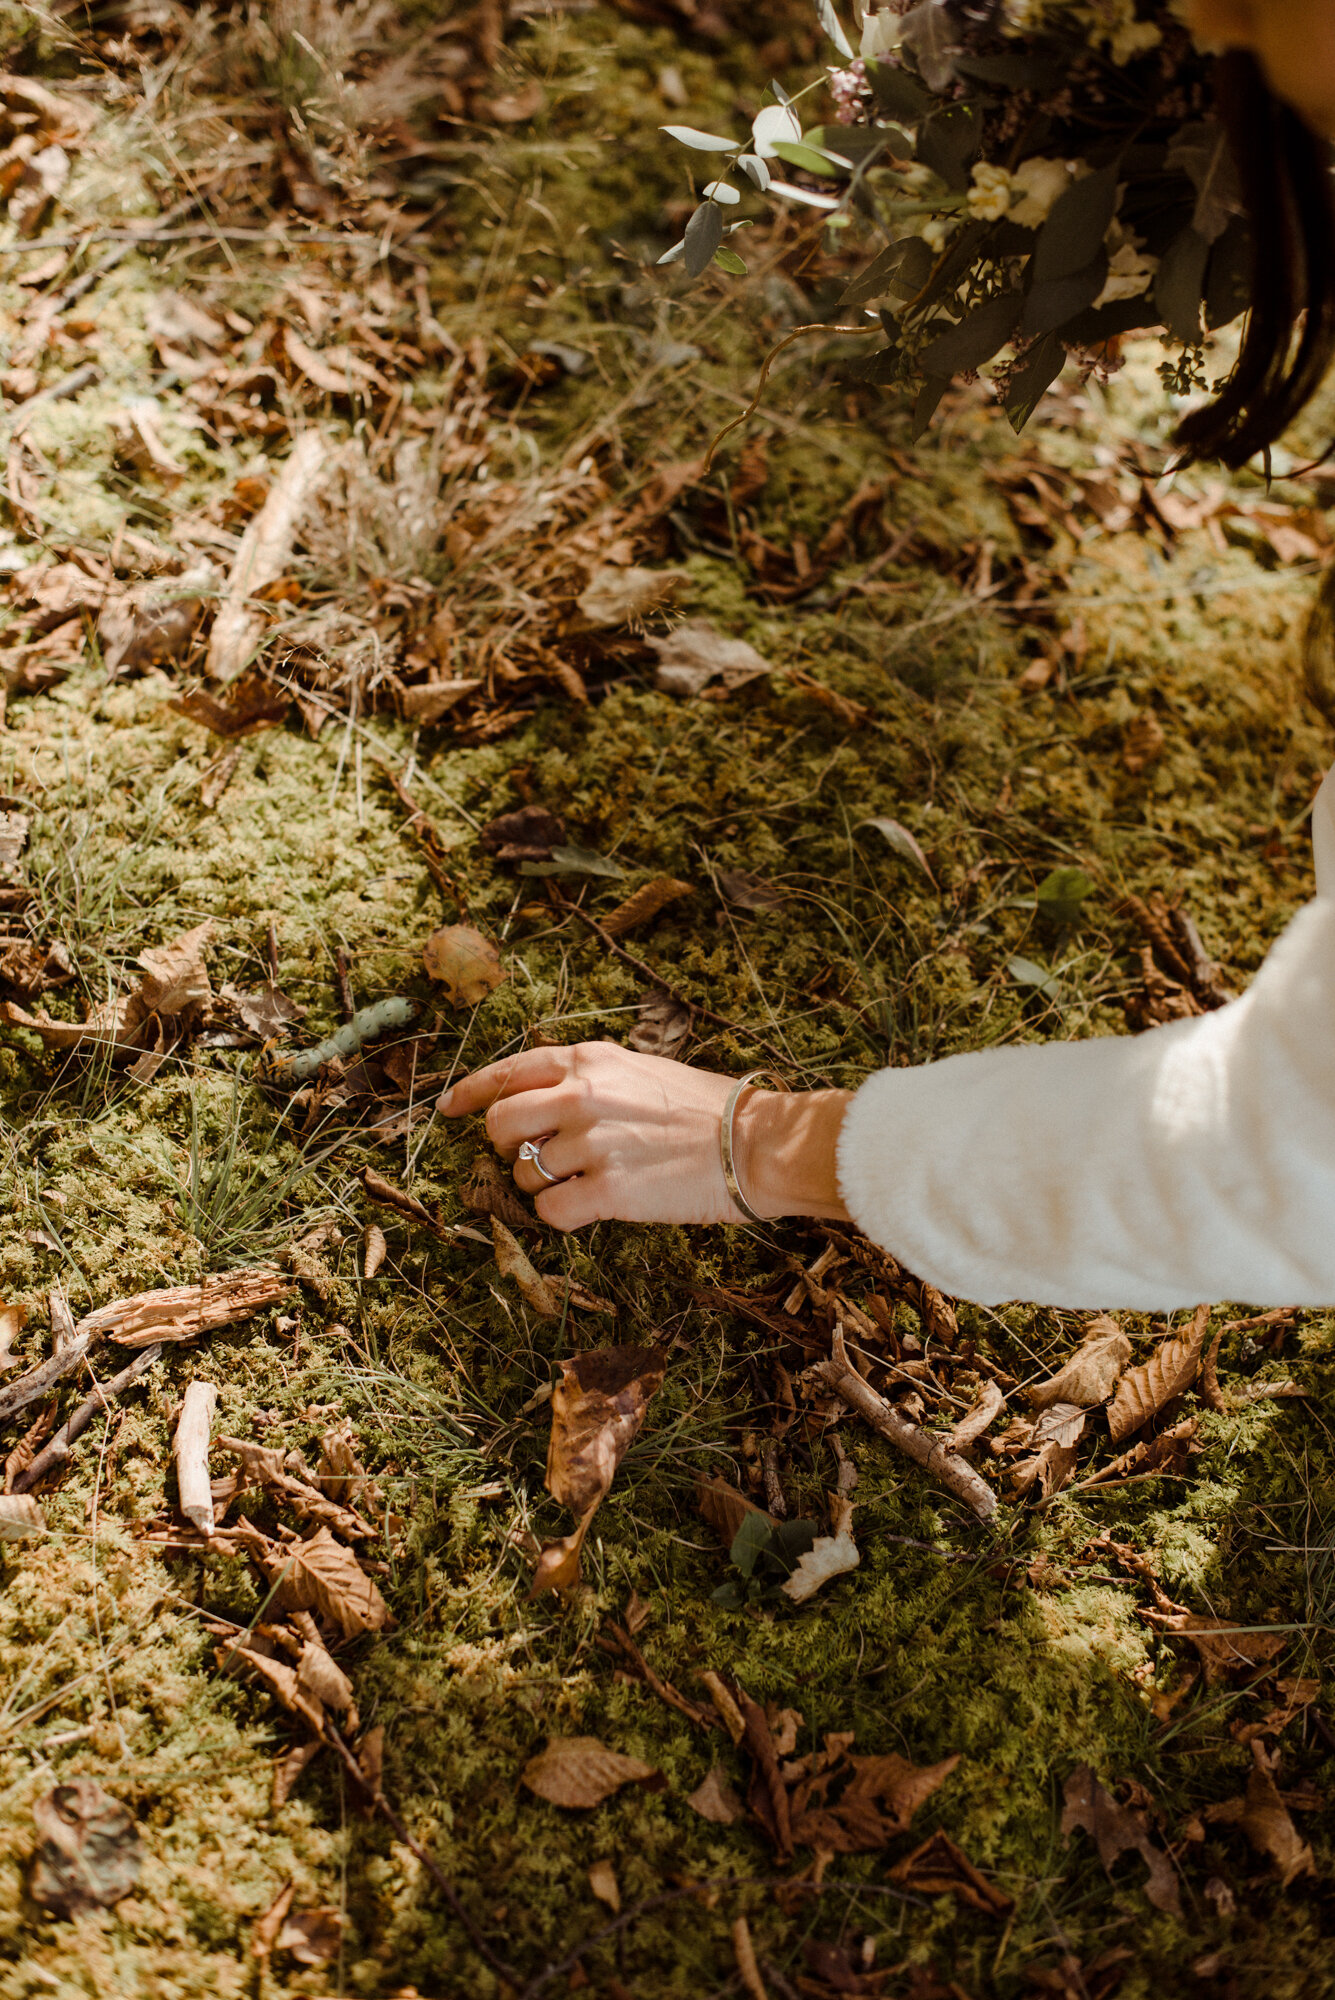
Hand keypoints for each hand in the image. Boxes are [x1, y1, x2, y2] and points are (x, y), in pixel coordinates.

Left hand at [437, 1041, 852, 1231]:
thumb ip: (586, 1078)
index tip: (450, 1110)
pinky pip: (549, 1214)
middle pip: (500, 1127)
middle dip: (509, 1149)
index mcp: (588, 1061)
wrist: (753, 1143)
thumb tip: (539, 1102)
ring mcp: (591, 1145)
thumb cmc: (705, 1108)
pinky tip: (591, 1208)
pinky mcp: (607, 1192)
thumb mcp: (638, 1069)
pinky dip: (562, 1217)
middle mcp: (581, 1097)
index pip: (507, 1072)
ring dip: (543, 1187)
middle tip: (537, 1159)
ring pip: (524, 1176)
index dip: (470, 1093)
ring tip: (585, 1183)